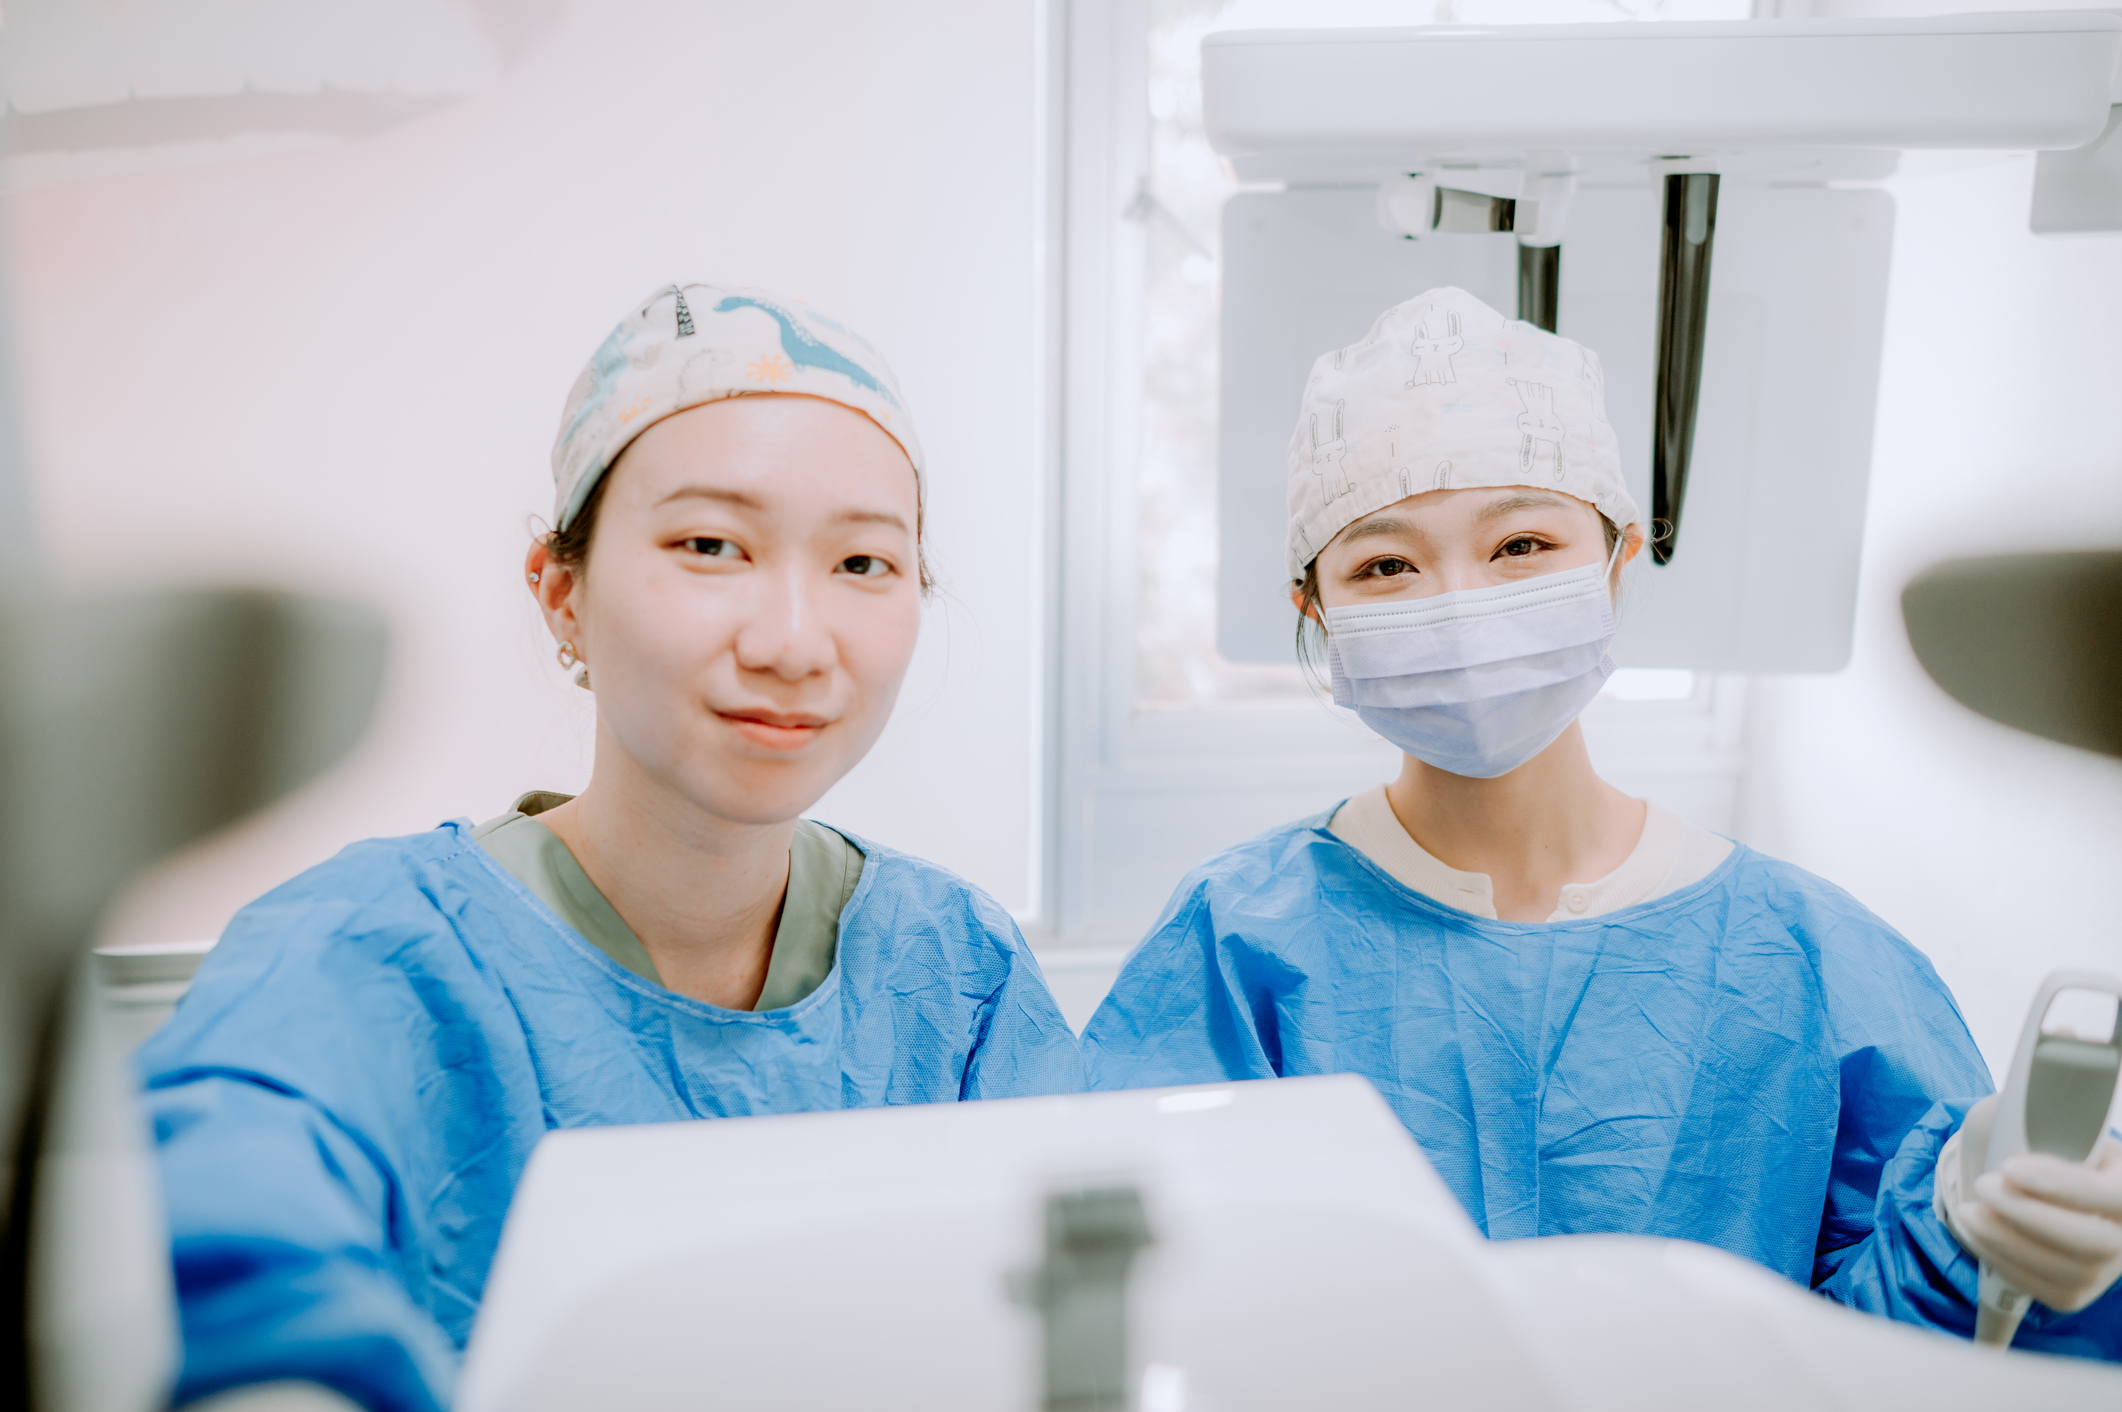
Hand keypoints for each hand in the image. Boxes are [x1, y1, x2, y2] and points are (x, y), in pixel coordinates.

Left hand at [1951, 1119, 2121, 1314]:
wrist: (2038, 1184)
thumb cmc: (2045, 1146)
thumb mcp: (2047, 1121)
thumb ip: (2040, 1118)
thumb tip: (2023, 1114)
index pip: (2114, 1194)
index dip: (2062, 1185)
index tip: (2010, 1167)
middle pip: (2094, 1242)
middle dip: (2028, 1215)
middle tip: (1983, 1185)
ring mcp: (2107, 1270)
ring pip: (2068, 1272)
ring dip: (2007, 1241)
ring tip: (1969, 1211)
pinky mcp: (2076, 1292)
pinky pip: (2043, 1289)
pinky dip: (2003, 1261)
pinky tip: (1979, 1233)